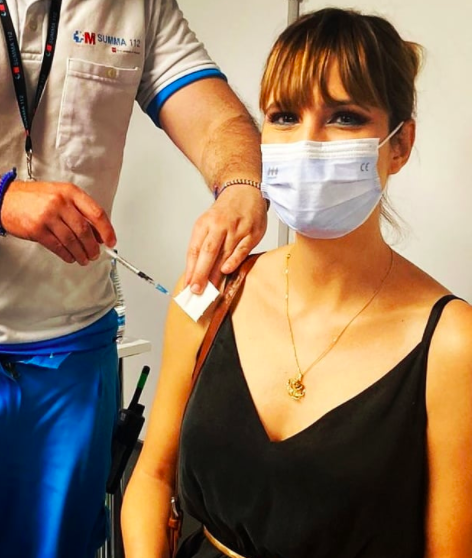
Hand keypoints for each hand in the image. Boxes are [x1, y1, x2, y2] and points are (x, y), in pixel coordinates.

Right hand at [1, 179, 115, 264]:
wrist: (6, 199)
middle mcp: (61, 203)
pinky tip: (70, 257)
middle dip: (93, 246)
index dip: (107, 230)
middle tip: (96, 254)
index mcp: (71, 192)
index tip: (111, 241)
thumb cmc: (35, 197)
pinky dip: (67, 255)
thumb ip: (80, 211)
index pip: (96, 213)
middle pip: (85, 230)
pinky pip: (58, 247)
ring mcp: (48, 216)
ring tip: (84, 259)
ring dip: (81, 253)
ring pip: (72, 241)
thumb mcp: (61, 196)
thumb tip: (98, 232)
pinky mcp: (37, 229)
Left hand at [185, 185, 266, 292]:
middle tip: (197, 290)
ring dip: (216, 273)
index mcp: (204, 224)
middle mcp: (219, 225)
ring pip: (224, 253)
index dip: (191, 269)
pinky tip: (227, 270)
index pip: (195, 249)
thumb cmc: (225, 212)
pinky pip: (242, 249)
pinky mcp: (252, 233)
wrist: (244, 191)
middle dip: (201, 273)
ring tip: (210, 289)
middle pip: (208, 252)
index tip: (188, 285)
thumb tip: (197, 272)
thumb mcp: (208, 224)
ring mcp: (236, 229)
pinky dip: (234, 261)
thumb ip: (203, 246)